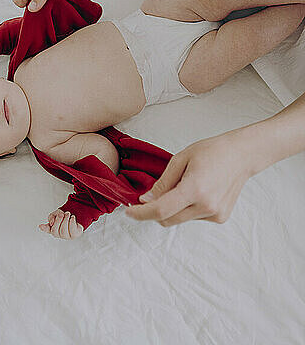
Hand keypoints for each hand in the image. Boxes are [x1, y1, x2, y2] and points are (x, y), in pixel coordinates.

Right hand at [12, 0, 94, 12]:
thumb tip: (31, 9)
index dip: (21, 1)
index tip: (31, 0)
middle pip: (29, 5)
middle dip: (34, 9)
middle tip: (44, 8)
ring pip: (41, 8)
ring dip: (46, 11)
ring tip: (53, 9)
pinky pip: (52, 9)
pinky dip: (55, 11)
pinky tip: (60, 10)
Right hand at [39, 209, 83, 238]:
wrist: (76, 214)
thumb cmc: (64, 216)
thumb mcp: (56, 214)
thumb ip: (52, 217)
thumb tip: (51, 222)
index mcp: (53, 229)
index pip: (47, 230)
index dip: (44, 229)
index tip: (40, 225)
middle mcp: (59, 234)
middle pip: (55, 231)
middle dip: (58, 220)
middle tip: (62, 213)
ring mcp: (67, 236)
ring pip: (63, 231)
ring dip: (65, 220)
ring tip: (68, 214)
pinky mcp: (74, 235)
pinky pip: (72, 230)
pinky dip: (72, 222)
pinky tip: (72, 217)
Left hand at [125, 129, 253, 226]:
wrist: (242, 155)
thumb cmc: (212, 151)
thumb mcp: (181, 159)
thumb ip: (162, 183)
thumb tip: (146, 200)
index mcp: (195, 189)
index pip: (160, 210)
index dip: (141, 213)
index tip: (128, 212)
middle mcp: (206, 206)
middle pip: (168, 219)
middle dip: (154, 211)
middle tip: (151, 195)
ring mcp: (215, 214)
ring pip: (180, 219)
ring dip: (173, 208)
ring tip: (185, 184)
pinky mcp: (220, 218)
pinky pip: (193, 217)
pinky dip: (188, 208)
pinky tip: (199, 191)